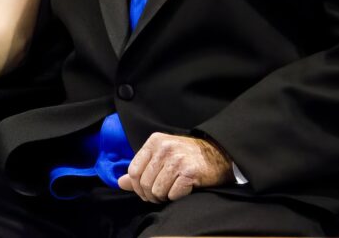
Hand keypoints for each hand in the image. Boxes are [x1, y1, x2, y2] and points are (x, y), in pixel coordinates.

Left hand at [117, 133, 233, 202]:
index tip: (145, 191)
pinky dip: (177, 196)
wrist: (218, 155)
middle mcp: (165, 148)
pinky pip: (173, 194)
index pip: (133, 171)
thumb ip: (140, 169)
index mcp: (155, 141)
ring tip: (172, 190)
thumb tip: (120, 183)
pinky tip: (183, 189)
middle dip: (151, 195)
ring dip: (164, 196)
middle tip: (161, 194)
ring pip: (157, 191)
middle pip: (144, 183)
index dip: (137, 187)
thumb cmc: (187, 157)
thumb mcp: (161, 156)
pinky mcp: (190, 172)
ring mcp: (177, 159)